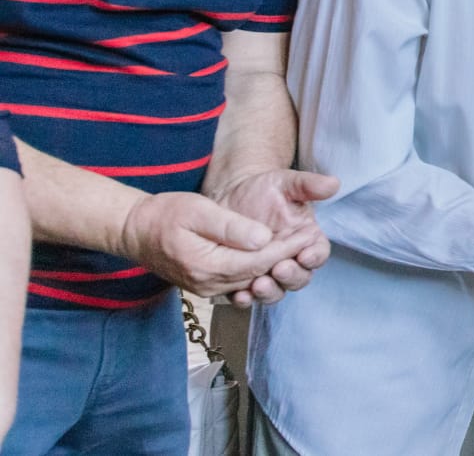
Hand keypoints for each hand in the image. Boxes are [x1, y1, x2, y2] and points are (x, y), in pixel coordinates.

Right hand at [117, 191, 322, 298]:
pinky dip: (258, 273)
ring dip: (276, 268)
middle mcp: (208, 284)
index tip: (310, 234)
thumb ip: (231, 227)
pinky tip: (275, 261)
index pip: (259, 260)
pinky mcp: (205, 285)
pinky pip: (238, 283)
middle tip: (312, 242)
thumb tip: (263, 239)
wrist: (134, 230)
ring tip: (300, 251)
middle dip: (288, 258)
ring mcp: (206, 288)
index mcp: (208, 265)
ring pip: (251, 281)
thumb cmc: (165, 214)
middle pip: (258, 274)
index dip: (287, 247)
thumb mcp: (198, 211)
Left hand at [209, 169, 338, 305]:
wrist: (231, 195)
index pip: (318, 253)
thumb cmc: (263, 189)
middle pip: (299, 277)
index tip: (305, 255)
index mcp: (306, 239)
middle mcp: (291, 259)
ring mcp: (267, 272)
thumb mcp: (286, 183)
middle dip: (291, 277)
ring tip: (258, 285)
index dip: (315, 257)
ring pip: (276, 291)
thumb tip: (334, 183)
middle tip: (279, 269)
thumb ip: (309, 185)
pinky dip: (245, 299)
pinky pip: (248, 296)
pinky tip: (239, 295)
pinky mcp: (244, 279)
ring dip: (270, 292)